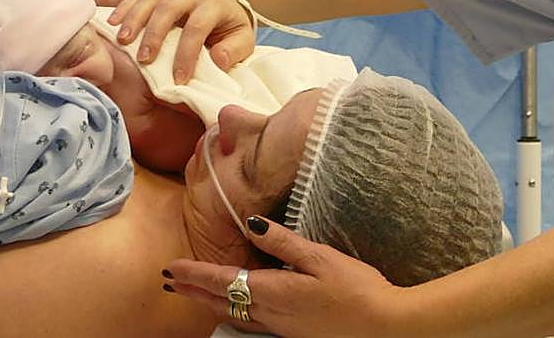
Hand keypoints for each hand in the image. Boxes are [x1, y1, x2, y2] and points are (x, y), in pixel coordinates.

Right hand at [107, 0, 254, 83]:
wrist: (223, 9)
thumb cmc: (228, 31)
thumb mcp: (241, 41)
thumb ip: (234, 51)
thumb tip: (218, 59)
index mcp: (214, 5)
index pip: (198, 26)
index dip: (187, 52)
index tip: (179, 78)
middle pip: (169, 8)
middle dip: (155, 34)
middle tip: (145, 60)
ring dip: (134, 19)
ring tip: (123, 41)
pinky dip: (124, 8)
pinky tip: (112, 24)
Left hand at [164, 217, 408, 337]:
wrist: (381, 327)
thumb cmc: (355, 290)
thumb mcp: (320, 258)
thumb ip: (284, 242)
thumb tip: (251, 225)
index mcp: (273, 290)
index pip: (222, 280)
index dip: (195, 273)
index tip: (171, 267)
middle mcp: (269, 312)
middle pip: (221, 301)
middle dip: (194, 290)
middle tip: (171, 281)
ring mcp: (279, 326)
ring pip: (233, 314)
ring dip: (208, 303)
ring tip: (192, 294)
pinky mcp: (290, 332)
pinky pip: (249, 321)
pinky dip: (231, 311)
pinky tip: (234, 308)